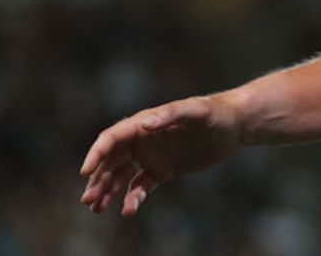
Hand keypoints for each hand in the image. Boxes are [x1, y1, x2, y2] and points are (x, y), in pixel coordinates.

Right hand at [80, 94, 242, 215]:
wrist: (234, 125)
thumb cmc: (215, 112)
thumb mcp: (196, 110)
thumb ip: (170, 114)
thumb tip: (145, 123)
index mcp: (144, 123)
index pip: (112, 138)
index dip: (96, 153)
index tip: (86, 171)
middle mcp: (142, 139)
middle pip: (110, 161)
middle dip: (97, 179)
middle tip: (88, 200)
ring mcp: (151, 156)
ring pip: (120, 176)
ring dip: (107, 191)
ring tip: (97, 209)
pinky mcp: (162, 171)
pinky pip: (140, 186)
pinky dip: (131, 198)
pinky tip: (128, 210)